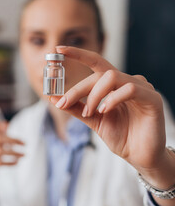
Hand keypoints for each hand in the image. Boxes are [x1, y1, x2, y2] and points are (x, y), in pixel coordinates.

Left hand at [50, 46, 174, 205]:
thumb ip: (76, 107)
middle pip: (99, 73)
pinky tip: (104, 110)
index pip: (96, 62)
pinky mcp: (152, 98)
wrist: (139, 155)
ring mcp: (141, 88)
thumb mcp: (92, 119)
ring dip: (94, 95)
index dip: (78, 54)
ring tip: (90, 113)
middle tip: (64, 103)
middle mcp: (127, 81)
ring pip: (111, 77)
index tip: (58, 50)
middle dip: (78, 89)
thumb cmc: (120, 135)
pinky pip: (129, 89)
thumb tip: (53, 98)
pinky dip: (112, 98)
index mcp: (113, 85)